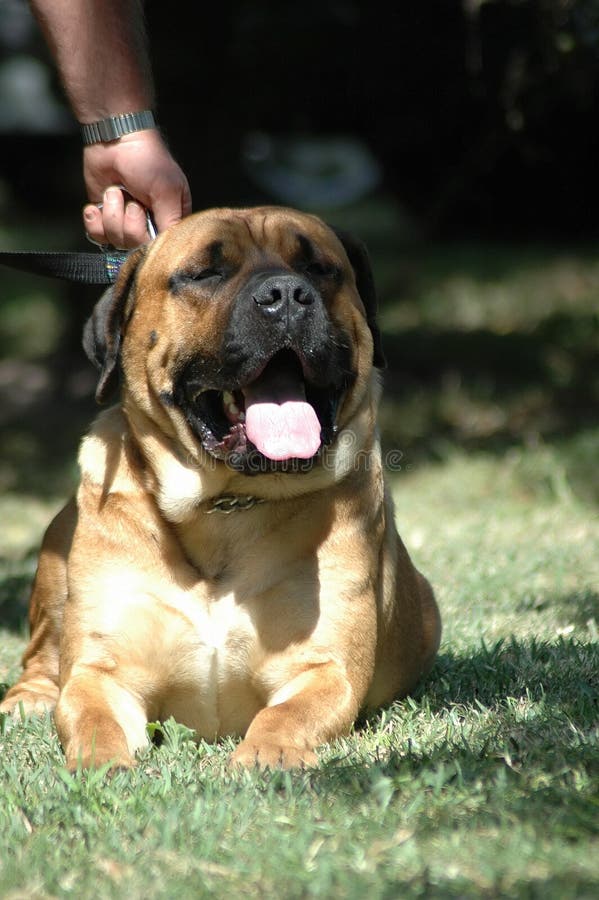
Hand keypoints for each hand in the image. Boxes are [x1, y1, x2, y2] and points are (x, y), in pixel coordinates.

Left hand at [82, 129, 191, 247]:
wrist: (115, 139)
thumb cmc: (148, 160)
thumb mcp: (167, 192)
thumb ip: (170, 223)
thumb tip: (167, 247)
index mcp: (170, 219)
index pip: (161, 247)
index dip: (149, 238)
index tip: (144, 214)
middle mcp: (149, 224)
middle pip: (136, 248)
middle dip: (129, 224)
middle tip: (131, 200)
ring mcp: (125, 222)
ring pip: (116, 241)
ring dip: (111, 215)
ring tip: (115, 192)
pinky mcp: (105, 217)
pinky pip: (98, 236)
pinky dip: (94, 221)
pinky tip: (96, 206)